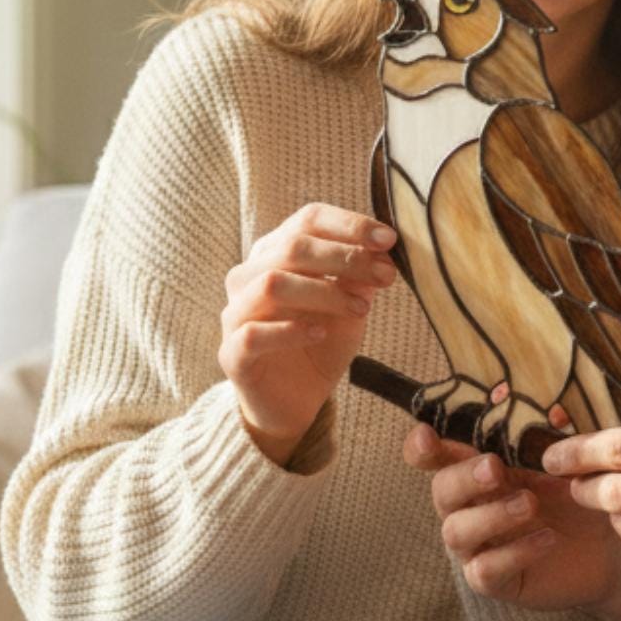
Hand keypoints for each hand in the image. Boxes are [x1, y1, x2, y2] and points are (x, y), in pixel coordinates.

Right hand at [221, 203, 398, 462]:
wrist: (295, 401)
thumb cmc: (321, 342)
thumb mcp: (351, 305)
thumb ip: (360, 278)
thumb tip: (380, 250)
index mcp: (277, 253)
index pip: (308, 220)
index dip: (349, 224)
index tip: (389, 239)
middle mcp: (250, 276)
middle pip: (292, 247)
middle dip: (345, 256)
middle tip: (384, 275)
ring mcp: (236, 313)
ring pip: (272, 283)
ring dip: (324, 291)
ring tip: (361, 308)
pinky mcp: (232, 353)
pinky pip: (253, 333)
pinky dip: (291, 330)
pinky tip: (321, 332)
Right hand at [409, 269, 620, 605]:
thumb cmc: (602, 475)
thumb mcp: (609, 431)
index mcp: (483, 455)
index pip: (433, 447)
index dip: (422, 441)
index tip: (427, 430)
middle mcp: (473, 497)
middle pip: (441, 487)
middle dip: (463, 475)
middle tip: (497, 466)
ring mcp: (481, 539)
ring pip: (457, 530)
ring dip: (492, 514)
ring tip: (531, 501)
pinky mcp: (498, 576)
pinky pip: (486, 570)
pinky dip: (515, 552)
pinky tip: (548, 537)